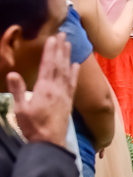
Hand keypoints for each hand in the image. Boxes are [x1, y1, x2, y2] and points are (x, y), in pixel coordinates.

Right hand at [6, 33, 77, 147]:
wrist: (50, 142)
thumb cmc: (32, 126)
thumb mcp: (20, 109)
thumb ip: (17, 91)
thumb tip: (12, 73)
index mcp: (44, 89)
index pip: (47, 65)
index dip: (50, 51)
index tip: (53, 38)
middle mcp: (57, 89)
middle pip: (59, 65)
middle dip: (61, 49)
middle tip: (63, 34)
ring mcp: (64, 94)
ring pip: (67, 71)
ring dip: (68, 56)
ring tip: (69, 43)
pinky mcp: (68, 101)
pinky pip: (73, 84)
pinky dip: (74, 73)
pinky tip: (76, 65)